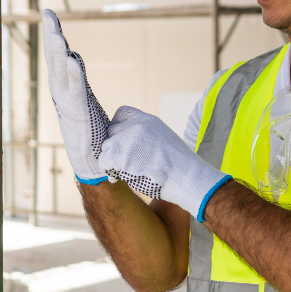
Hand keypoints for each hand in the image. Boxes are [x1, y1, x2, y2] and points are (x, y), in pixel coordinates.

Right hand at [42, 9, 109, 183]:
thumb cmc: (89, 131)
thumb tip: (71, 57)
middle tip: (47, 13)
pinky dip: (73, 74)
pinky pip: (76, 90)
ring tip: (56, 32)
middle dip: (51, 36)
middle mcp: (62, 94)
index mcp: (64, 88)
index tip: (49, 13)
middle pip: (55, 60)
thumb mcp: (82, 99)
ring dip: (58, 51)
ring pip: (62, 72)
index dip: (53, 36)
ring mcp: (69, 104)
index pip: (58, 57)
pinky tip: (71, 58)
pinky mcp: (79, 115)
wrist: (91, 163)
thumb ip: (76, 78)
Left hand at [98, 106, 231, 220]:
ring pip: (106, 148)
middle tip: (125, 163)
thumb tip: (127, 144)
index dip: (119, 129)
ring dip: (112, 161)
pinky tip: (119, 177)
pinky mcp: (120, 155)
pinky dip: (109, 171)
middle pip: (111, 132)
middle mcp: (135, 125)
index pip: (121, 113)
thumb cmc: (179, 167)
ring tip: (126, 171)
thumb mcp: (163, 140)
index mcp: (147, 120)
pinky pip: (104, 162)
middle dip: (115, 147)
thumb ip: (145, 136)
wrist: (187, 177)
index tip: (123, 142)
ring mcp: (127, 139)